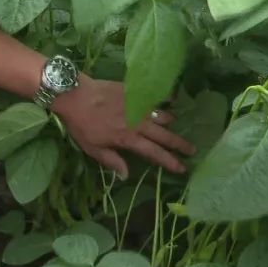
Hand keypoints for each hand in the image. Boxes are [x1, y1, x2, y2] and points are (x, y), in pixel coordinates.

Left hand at [52, 76, 194, 177]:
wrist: (75, 95)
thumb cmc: (81, 124)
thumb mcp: (92, 148)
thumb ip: (111, 160)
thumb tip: (126, 175)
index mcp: (128, 139)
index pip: (154, 153)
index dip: (169, 161)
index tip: (182, 168)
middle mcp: (138, 123)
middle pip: (165, 135)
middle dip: (179, 144)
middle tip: (193, 150)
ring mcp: (138, 106)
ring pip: (162, 115)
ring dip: (171, 120)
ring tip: (178, 124)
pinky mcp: (134, 91)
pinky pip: (154, 96)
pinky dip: (165, 98)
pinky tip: (171, 98)